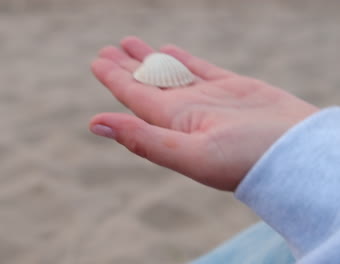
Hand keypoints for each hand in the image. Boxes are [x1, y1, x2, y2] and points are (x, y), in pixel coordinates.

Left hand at [89, 37, 317, 190]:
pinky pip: (200, 69)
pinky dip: (182, 60)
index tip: (98, 60)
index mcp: (171, 124)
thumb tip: (94, 124)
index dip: (114, 77)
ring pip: (170, 73)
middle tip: (107, 49)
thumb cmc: (245, 160)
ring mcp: (209, 99)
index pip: (134, 96)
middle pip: (147, 82)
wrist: (296, 157)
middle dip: (126, 65)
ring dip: (149, 59)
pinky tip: (168, 51)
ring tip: (130, 44)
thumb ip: (142, 139)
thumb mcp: (189, 154)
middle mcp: (186, 111)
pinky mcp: (232, 88)